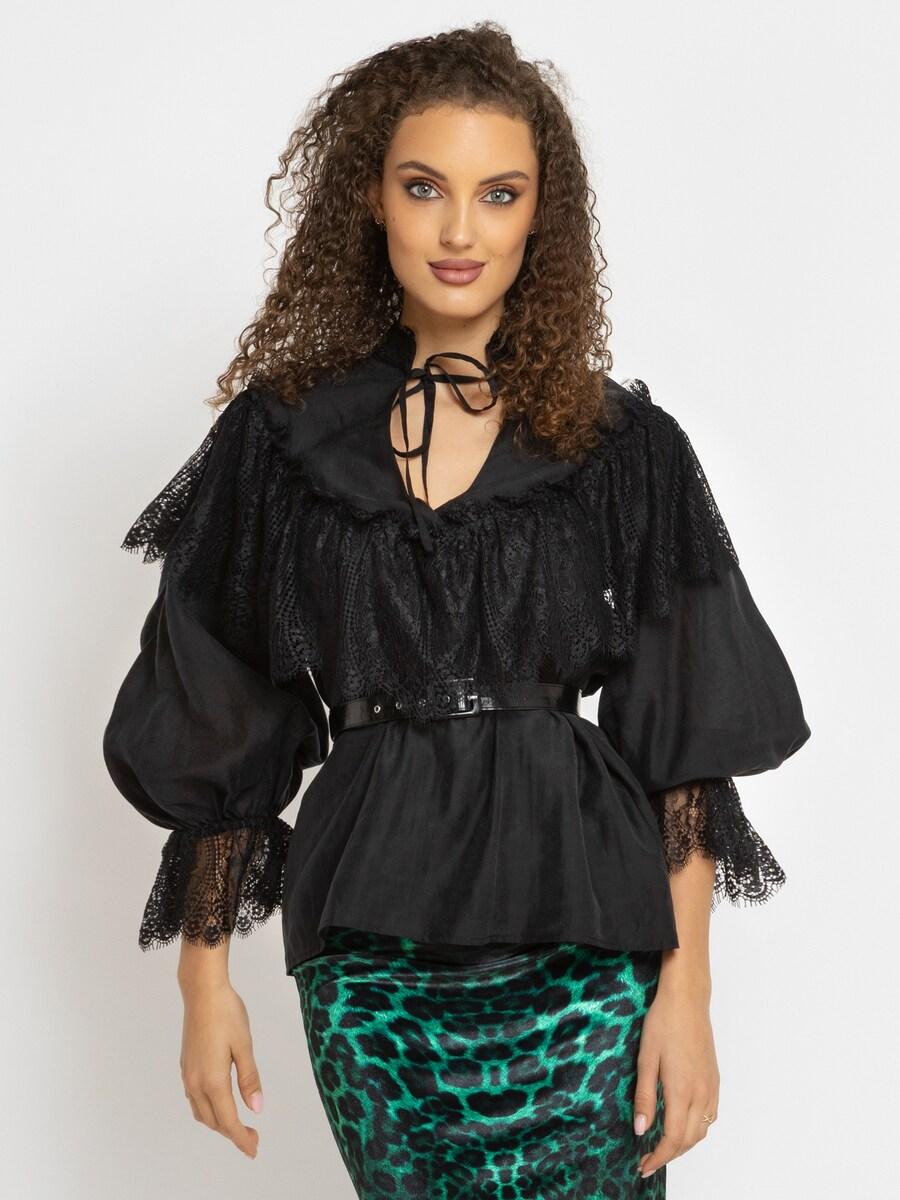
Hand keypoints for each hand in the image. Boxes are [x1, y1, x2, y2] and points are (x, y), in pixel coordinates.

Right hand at [179, 976, 264, 1157]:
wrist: (202, 991)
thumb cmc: (227, 1013)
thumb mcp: (244, 1045)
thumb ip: (249, 1079)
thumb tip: (256, 1109)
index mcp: (212, 1081)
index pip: (228, 1121)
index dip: (241, 1138)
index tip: (254, 1148)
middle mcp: (196, 1083)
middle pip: (214, 1121)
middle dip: (233, 1133)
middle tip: (253, 1138)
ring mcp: (188, 1075)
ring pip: (201, 1112)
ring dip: (219, 1123)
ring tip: (239, 1125)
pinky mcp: (185, 1065)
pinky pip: (195, 1099)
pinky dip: (208, 1109)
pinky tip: (219, 1103)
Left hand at [632, 982, 719, 1179]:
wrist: (687, 1000)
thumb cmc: (663, 1023)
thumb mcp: (645, 1059)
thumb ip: (644, 1097)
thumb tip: (640, 1129)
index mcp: (682, 1090)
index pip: (672, 1138)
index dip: (658, 1157)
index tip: (643, 1166)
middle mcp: (701, 1093)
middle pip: (689, 1140)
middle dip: (669, 1155)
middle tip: (648, 1160)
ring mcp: (711, 1086)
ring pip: (702, 1130)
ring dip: (684, 1144)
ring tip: (663, 1146)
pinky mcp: (714, 1078)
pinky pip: (710, 1115)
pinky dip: (697, 1128)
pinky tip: (683, 1124)